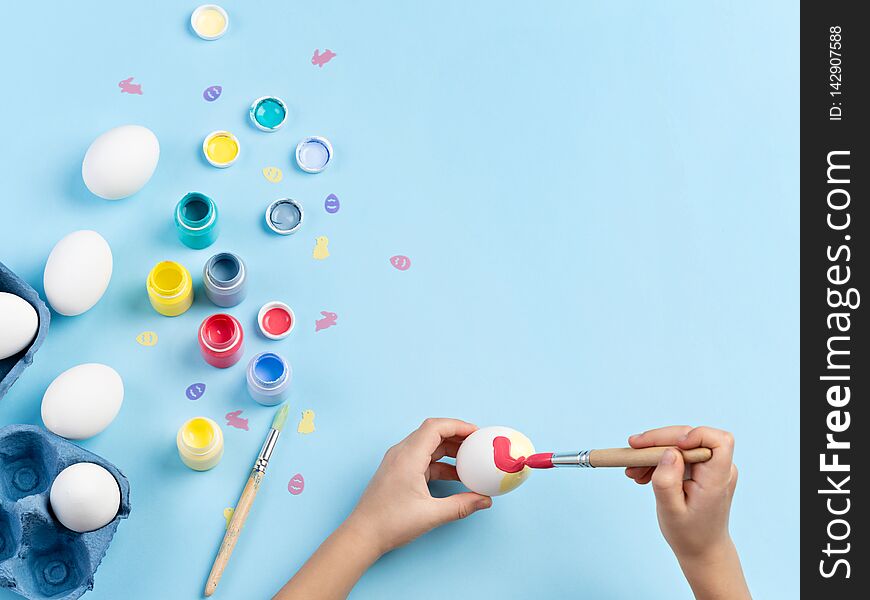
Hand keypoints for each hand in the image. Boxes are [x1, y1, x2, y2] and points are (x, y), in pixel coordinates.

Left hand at [275, 418, 491, 599]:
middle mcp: (401, 454)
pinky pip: (422, 459)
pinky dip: (439, 463)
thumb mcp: (431, 515)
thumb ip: (461, 506)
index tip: (477, 433)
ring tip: (470, 461)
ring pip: (427, 446)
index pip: (435, 427)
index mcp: (408, 457)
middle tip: (477, 444)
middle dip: (456, 436)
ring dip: (448, 451)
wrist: (362, 535)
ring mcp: (397, 462)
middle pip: (432, 433)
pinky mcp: (397, 472)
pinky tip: (454, 476)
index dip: (458, 426)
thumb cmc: (390, 523)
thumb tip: (484, 500)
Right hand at [626, 426, 750, 599]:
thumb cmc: (688, 533)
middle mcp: (718, 469)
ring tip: (633, 470)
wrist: (701, 549)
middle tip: (632, 449)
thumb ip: (667, 481)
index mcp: (717, 479)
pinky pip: (677, 454)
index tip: (671, 447)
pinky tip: (642, 474)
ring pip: (679, 443)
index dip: (695, 435)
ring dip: (653, 452)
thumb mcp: (670, 511)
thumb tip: (668, 453)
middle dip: (658, 441)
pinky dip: (657, 460)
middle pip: (689, 436)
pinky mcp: (701, 469)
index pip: (718, 441)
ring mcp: (710, 467)